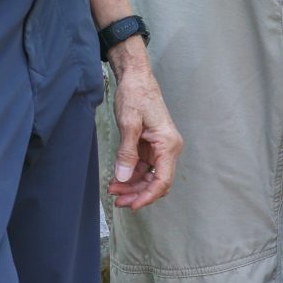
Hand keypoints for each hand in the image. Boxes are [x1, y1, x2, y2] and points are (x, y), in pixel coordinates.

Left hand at [105, 45, 181, 207]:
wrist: (136, 77)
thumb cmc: (136, 94)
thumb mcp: (129, 123)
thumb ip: (126, 152)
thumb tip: (123, 177)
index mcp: (168, 144)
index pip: (162, 180)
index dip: (148, 196)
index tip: (132, 205)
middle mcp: (168, 148)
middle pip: (156, 182)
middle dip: (137, 194)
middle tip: (118, 201)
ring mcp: (159, 148)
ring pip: (149, 177)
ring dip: (133, 186)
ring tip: (114, 192)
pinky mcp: (150, 146)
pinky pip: (143, 168)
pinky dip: (131, 175)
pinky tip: (117, 180)